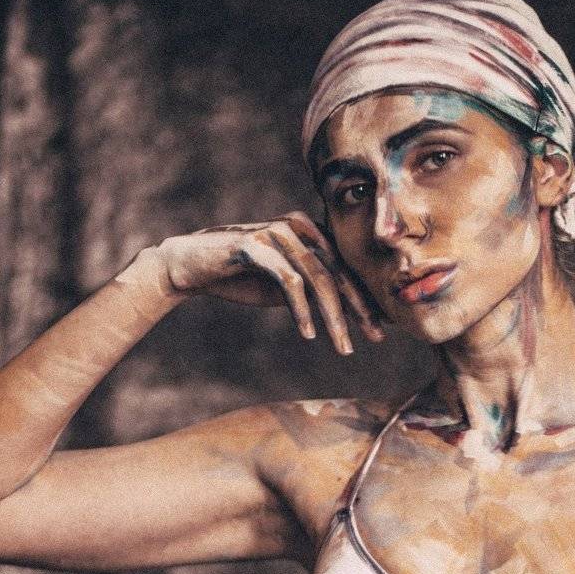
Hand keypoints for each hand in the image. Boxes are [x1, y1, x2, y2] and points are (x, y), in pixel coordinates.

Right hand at [153, 213, 385, 354]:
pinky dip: (302, 310)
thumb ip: (316, 290)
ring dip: (334, 317)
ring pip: (318, 277)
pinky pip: (288, 280)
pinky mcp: (255, 246)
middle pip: (338, 271)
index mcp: (309, 232)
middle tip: (375, 337)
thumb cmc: (243, 277)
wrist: (193, 266)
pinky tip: (309, 333)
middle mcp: (297, 227)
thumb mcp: (287, 286)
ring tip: (343, 346)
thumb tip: (352, 311)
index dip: (365, 298)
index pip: (345, 267)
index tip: (382, 327)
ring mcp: (276, 233)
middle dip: (359, 308)